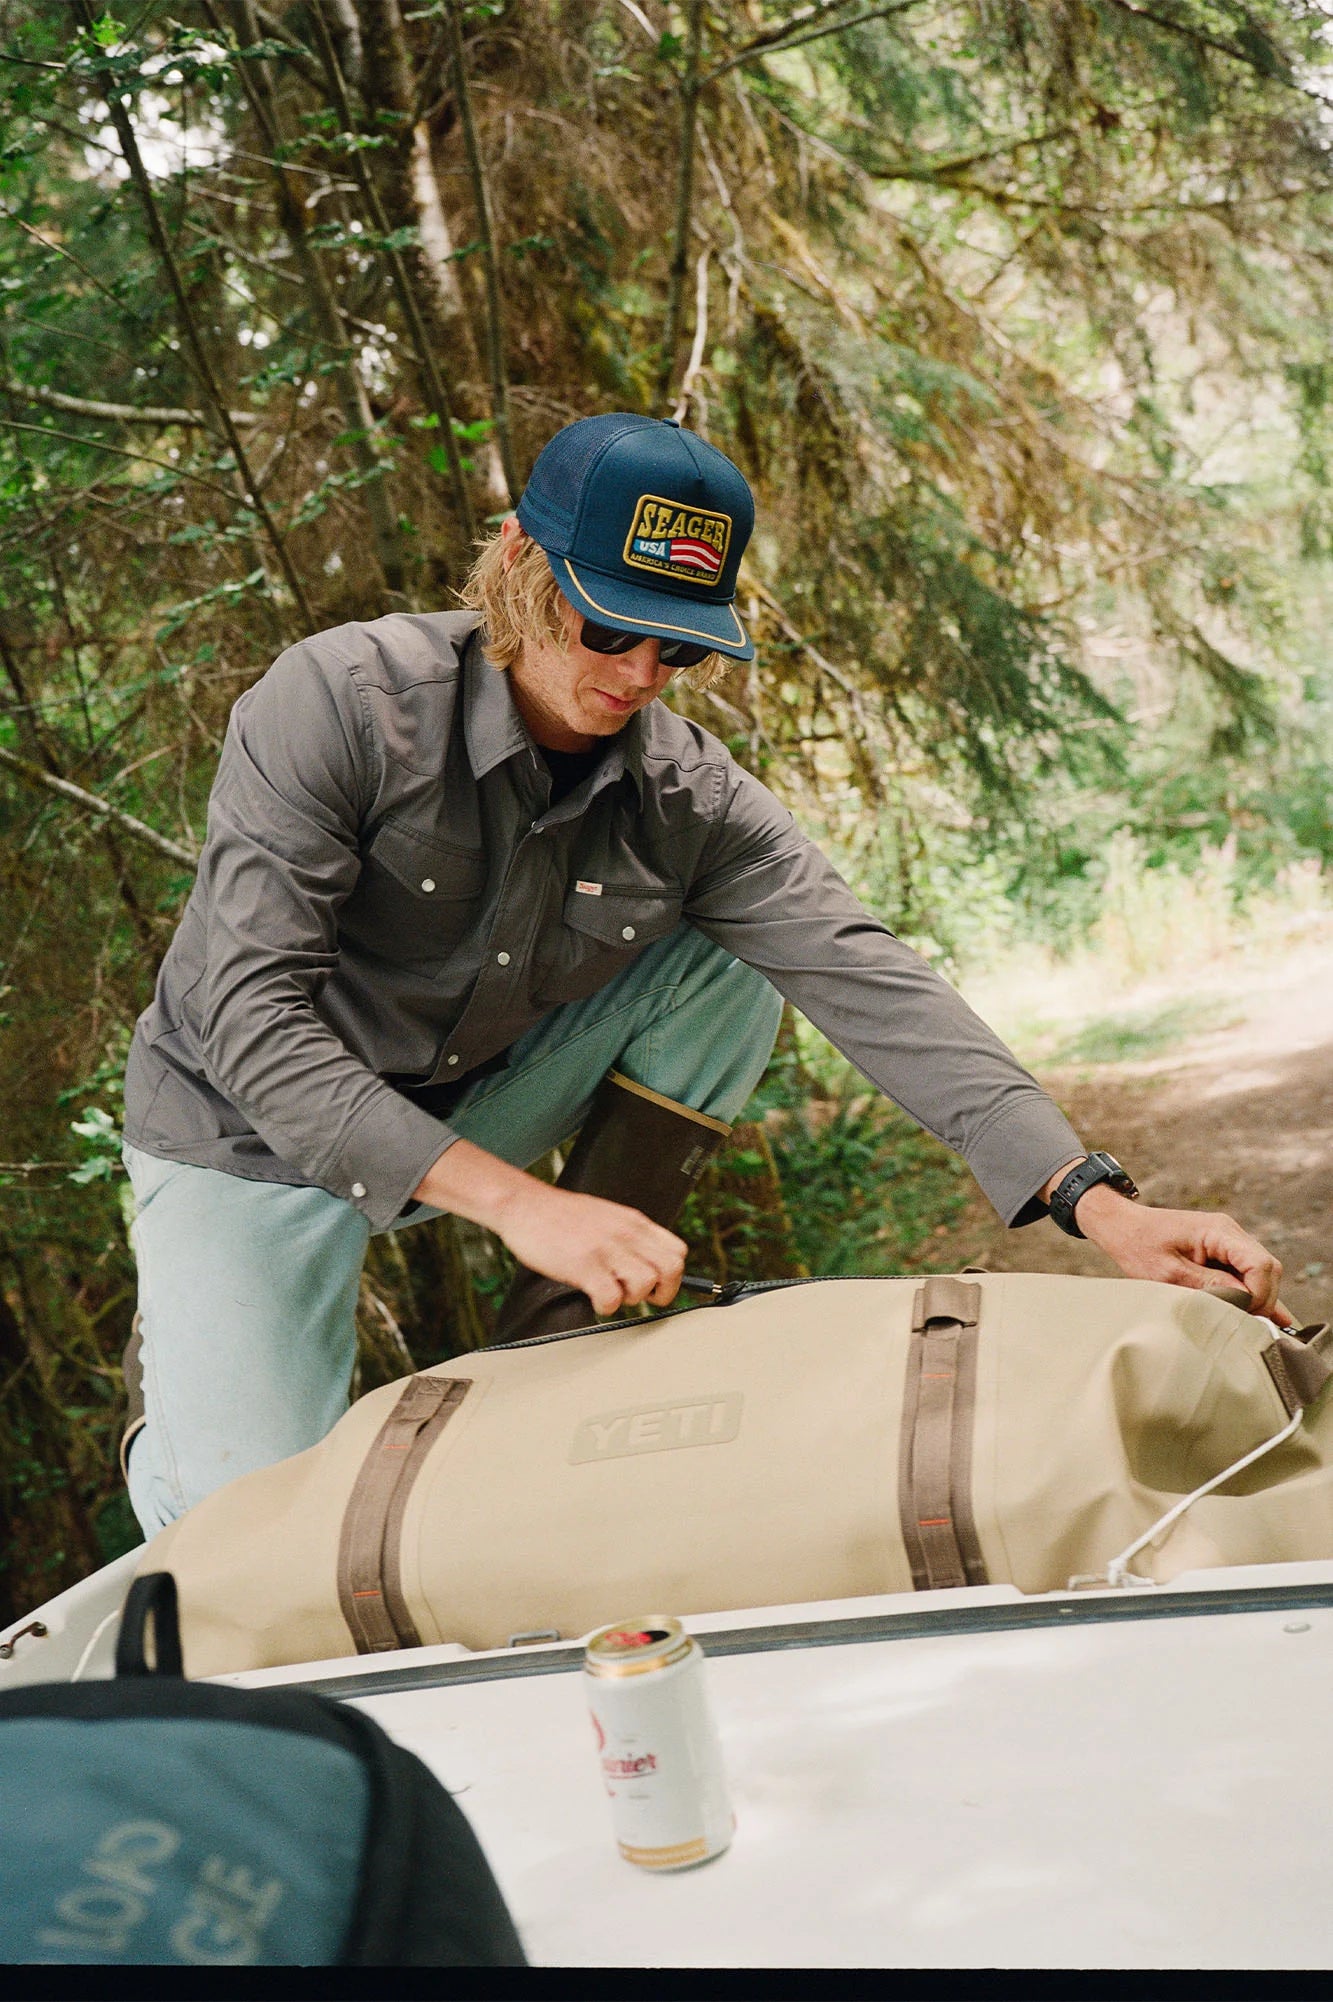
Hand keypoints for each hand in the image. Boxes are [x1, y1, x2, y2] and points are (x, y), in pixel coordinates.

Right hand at [413, 1138, 686, 1317]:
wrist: (525, 1205)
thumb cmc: (561, 1216)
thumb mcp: (607, 1216)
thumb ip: (629, 1236)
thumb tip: (646, 1263)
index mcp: (634, 1222)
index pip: (678, 1252)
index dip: (672, 1275)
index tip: (657, 1285)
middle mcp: (626, 1234)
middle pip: (671, 1270)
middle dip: (661, 1292)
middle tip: (639, 1297)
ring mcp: (606, 1249)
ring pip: (645, 1284)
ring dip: (631, 1299)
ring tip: (611, 1293)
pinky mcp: (584, 1265)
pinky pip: (611, 1298)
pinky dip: (606, 1307)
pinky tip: (593, 1298)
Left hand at [1073, 1182, 1289, 1325]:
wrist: (1122, 1226)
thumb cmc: (1139, 1246)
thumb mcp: (1169, 1273)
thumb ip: (1209, 1286)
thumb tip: (1245, 1302)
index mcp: (1218, 1231)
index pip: (1260, 1264)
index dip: (1258, 1294)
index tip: (1242, 1314)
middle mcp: (1230, 1232)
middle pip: (1268, 1269)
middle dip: (1262, 1299)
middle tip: (1245, 1323)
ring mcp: (1229, 1240)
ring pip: (1262, 1272)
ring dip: (1258, 1297)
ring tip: (1251, 1323)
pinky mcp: (1223, 1250)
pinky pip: (1247, 1272)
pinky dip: (1252, 1292)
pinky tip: (1265, 1315)